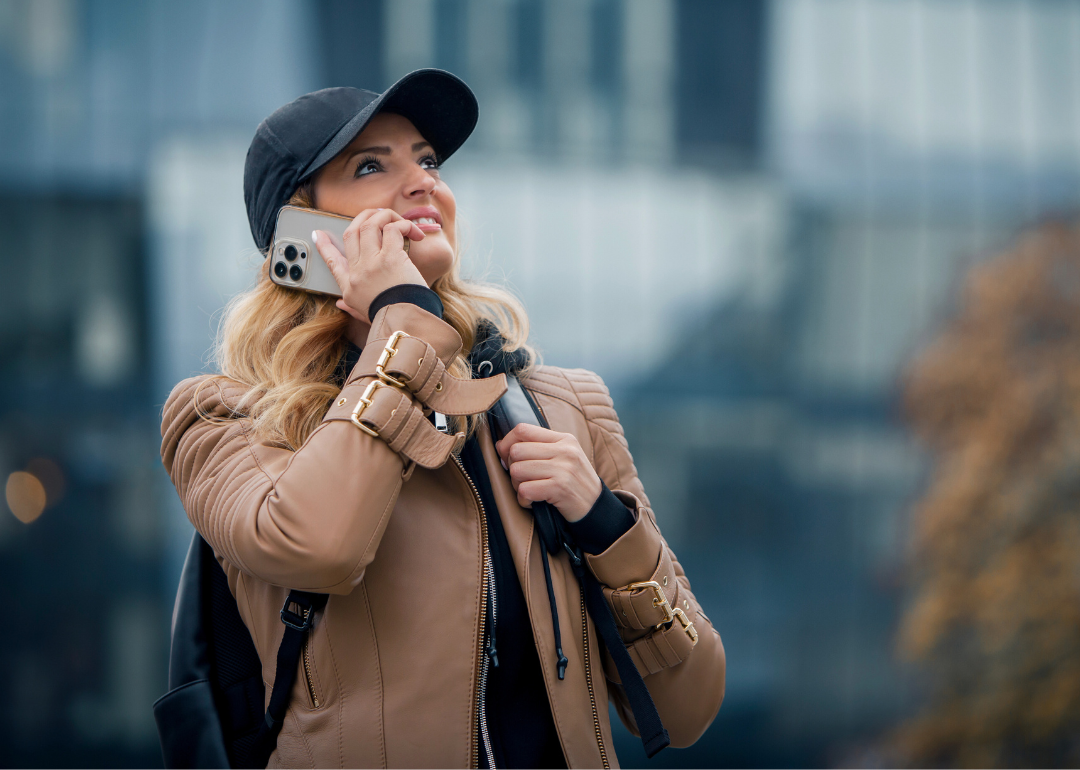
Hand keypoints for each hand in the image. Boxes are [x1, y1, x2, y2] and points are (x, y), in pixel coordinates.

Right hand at [312, 208, 425, 322]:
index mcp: (349, 286)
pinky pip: (392, 229)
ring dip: (386, 216)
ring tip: (401, 222)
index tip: (318, 234)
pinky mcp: (391, 258)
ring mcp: (372, 262)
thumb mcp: (364, 315)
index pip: (332, 261)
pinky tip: (413, 233)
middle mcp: (357, 271)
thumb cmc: (390, 320)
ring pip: (371, 224)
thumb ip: (350, 307)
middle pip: (352, 232)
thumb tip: (339, 304)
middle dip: (365, 217)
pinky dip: (403, 225)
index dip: (324, 246)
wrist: (405, 323)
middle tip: (379, 215)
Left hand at [495, 423, 601, 521]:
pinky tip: (534, 502)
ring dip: (517, 486)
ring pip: (517, 471)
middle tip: (523, 480)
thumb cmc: (574, 483)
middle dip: (513, 469)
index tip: (508, 458)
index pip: (522, 430)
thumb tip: (500, 445)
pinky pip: (524, 490)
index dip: (507, 443)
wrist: (596, 509)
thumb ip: (537, 448)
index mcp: (564, 439)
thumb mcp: (563, 458)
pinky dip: (524, 500)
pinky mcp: (560, 488)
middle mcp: (565, 450)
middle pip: (516, 451)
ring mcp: (563, 468)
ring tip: (530, 491)